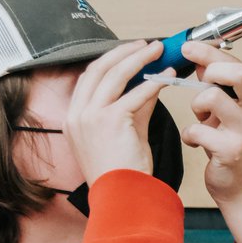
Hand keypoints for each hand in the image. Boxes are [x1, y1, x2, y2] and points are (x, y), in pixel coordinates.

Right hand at [63, 40, 171, 183]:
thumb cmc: (122, 174)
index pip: (89, 77)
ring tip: (158, 52)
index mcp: (74, 118)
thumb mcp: (124, 134)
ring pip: (115, 74)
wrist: (122, 198)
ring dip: (140, 59)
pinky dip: (154, 82)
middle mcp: (77, 114)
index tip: (129, 52)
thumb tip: (150, 85)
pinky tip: (168, 77)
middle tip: (147, 45)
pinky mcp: (111, 120)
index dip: (110, 60)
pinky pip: (135, 93)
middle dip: (125, 52)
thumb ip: (134, 107)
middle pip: (99, 68)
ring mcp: (90, 116)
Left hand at [179, 41, 241, 203]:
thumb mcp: (234, 110)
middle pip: (237, 73)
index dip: (210, 53)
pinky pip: (196, 129)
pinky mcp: (231, 151)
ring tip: (202, 119)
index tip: (188, 47)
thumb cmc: (236, 144)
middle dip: (210, 68)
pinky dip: (189, 134)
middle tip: (197, 79)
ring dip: (197, 106)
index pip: (238, 64)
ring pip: (211, 97)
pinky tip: (196, 142)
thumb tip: (200, 60)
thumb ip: (221, 85)